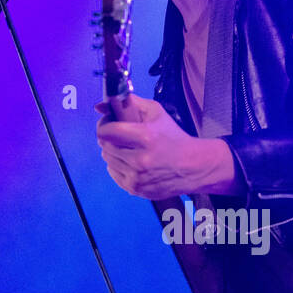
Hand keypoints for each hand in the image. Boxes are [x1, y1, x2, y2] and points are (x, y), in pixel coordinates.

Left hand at [94, 94, 241, 198]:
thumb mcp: (155, 112)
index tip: (110, 122)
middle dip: (109, 138)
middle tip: (120, 135)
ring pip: (107, 159)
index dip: (105, 125)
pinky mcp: (135, 189)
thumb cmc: (173, 136)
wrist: (193, 166)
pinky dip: (118, 165)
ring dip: (113, 152)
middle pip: (105, 145)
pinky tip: (132, 161)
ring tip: (129, 148)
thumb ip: (128, 102)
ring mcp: (137, 177)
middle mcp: (140, 160)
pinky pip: (112, 172)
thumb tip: (98, 105)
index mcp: (146, 138)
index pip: (106, 132)